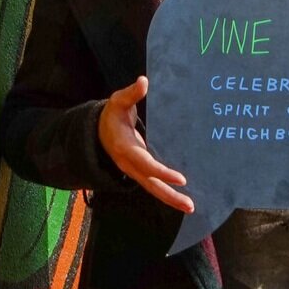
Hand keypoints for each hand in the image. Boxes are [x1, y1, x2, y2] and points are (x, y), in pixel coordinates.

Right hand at [99, 75, 193, 213]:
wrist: (98, 132)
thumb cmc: (112, 115)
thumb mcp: (118, 102)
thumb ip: (131, 94)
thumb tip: (144, 81)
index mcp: (125, 147)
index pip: (145, 162)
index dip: (162, 171)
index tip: (181, 178)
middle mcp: (129, 164)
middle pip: (150, 183)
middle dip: (169, 194)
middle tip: (190, 204)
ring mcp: (134, 171)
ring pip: (153, 188)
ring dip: (171, 199)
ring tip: (190, 207)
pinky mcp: (140, 172)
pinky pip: (154, 185)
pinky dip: (167, 193)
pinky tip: (182, 198)